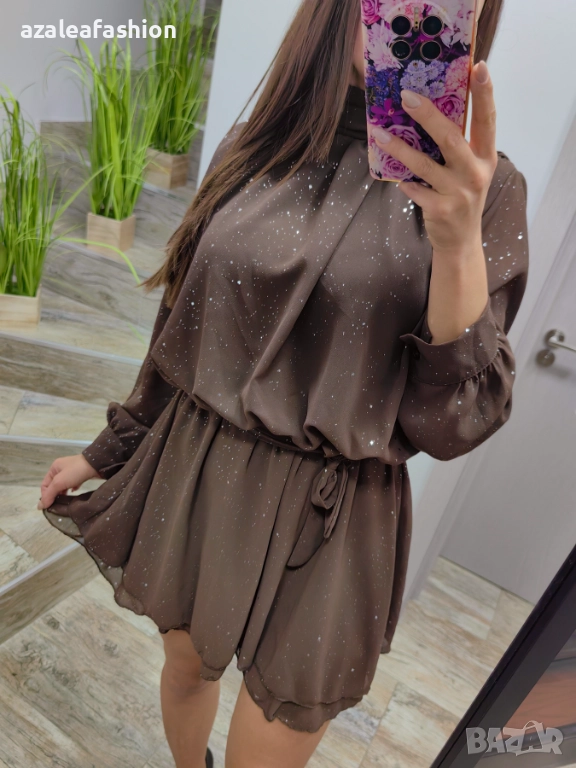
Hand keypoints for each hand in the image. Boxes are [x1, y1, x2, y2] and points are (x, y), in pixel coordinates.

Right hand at [38, 454, 100, 509]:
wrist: (97, 465)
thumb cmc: (76, 472)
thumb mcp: (59, 482)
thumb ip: (49, 494)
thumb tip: (40, 506)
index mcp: (54, 468)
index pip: (45, 485)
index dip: (45, 496)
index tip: (49, 506)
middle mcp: (61, 468)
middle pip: (54, 485)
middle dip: (54, 495)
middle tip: (57, 505)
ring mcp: (71, 471)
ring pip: (63, 485)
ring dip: (63, 493)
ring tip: (64, 501)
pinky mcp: (80, 475)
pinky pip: (72, 484)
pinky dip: (71, 489)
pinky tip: (73, 492)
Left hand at [371, 60, 497, 256]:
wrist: (460, 241)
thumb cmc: (461, 197)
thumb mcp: (469, 170)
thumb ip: (457, 147)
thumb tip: (427, 112)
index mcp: (485, 157)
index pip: (488, 120)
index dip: (485, 94)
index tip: (480, 67)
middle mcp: (475, 173)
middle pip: (451, 138)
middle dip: (428, 115)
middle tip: (407, 96)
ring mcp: (458, 193)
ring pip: (425, 164)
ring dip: (400, 148)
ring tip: (379, 133)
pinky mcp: (440, 209)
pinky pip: (415, 189)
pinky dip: (403, 181)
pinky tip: (394, 176)